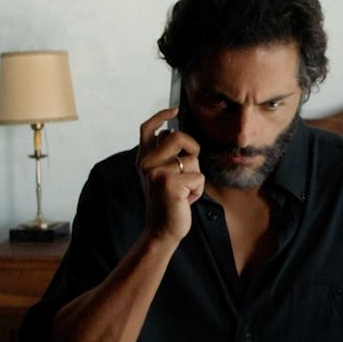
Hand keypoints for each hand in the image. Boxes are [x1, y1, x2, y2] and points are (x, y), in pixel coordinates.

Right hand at [137, 108, 203, 242]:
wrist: (162, 231)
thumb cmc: (168, 202)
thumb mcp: (162, 176)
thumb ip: (165, 156)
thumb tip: (174, 131)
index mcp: (143, 159)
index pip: (147, 129)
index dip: (161, 115)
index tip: (176, 110)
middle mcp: (146, 163)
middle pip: (178, 136)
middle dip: (193, 149)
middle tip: (190, 167)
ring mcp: (157, 172)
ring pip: (193, 160)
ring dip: (195, 177)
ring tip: (183, 192)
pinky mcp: (170, 183)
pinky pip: (199, 177)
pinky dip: (198, 190)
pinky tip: (186, 201)